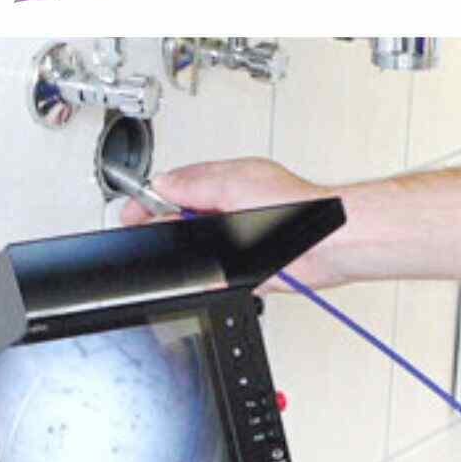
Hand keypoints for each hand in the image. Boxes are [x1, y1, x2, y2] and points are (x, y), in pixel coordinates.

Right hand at [118, 158, 346, 289]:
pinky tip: (208, 275)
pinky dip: (210, 278)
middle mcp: (232, 211)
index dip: (152, 200)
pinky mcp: (250, 269)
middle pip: (184, 221)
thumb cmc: (297, 206)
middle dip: (167, 227)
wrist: (328, 241)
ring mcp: (239, 240)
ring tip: (185, 251)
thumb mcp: (235, 182)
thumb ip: (196, 184)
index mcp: (226, 184)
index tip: (133, 210)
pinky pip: (218, 277)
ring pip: (198, 250)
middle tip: (150, 233)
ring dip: (188, 253)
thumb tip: (165, 183)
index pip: (178, 189)